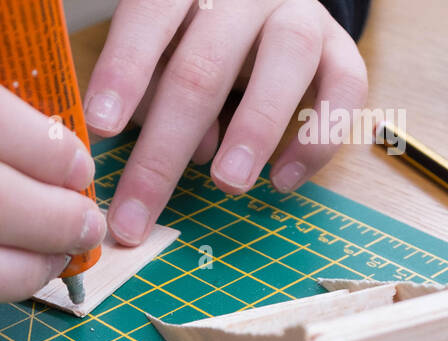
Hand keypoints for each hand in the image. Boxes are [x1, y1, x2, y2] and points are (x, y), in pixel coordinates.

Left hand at [84, 0, 367, 245]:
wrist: (267, 9)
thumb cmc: (193, 42)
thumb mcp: (158, 55)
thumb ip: (154, 92)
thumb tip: (187, 150)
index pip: (149, 16)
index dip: (124, 71)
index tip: (101, 128)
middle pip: (204, 63)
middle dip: (166, 150)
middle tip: (137, 214)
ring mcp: (300, 12)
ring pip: (287, 55)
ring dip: (256, 126)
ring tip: (228, 184)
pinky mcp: (340, 47)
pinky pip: (345, 87)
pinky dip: (316, 139)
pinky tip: (282, 182)